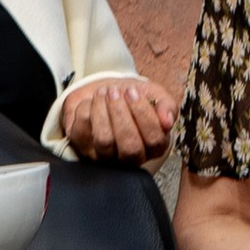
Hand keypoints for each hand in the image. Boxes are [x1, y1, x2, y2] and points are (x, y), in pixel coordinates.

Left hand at [61, 75, 175, 163]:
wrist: (106, 91)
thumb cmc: (132, 96)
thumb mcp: (155, 95)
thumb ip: (167, 105)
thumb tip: (167, 120)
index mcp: (154, 146)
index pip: (154, 140)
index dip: (142, 114)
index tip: (132, 92)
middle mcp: (131, 158)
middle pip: (130, 147)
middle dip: (120, 114)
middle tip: (114, 91)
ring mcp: (106, 157)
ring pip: (104, 141)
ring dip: (102, 111)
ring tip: (103, 93)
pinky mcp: (84, 150)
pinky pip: (82, 132)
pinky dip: (86, 109)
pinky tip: (91, 102)